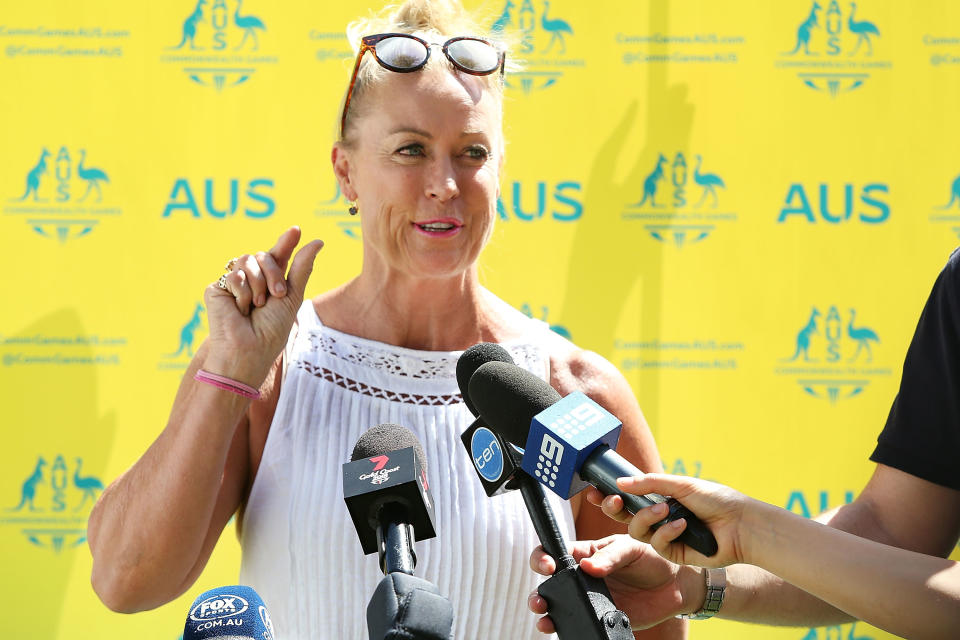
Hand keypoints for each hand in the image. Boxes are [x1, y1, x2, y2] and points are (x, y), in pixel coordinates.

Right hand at [203, 226, 322, 385]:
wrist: (249, 349)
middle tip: (277, 295)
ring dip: (259, 283)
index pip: (278, 256)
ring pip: (247, 259)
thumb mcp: (292, 297)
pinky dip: (242, 292)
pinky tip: (239, 308)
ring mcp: (233, 284)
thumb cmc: (271, 331)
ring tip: (257, 305)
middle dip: (274, 272)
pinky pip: (234, 274)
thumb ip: (301, 268)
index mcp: (270, 283)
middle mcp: (251, 280)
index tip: (296, 230)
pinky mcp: (216, 289)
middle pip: (264, 255)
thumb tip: (318, 241)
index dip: (286, 242)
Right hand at [527, 534, 702, 632]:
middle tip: (540, 599)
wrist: (675, 584)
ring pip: (558, 606)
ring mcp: (590, 598)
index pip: (555, 552)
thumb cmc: (651, 556)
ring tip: (544, 616)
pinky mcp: (601, 616)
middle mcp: (583, 576)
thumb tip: (587, 567)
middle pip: (550, 584)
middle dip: (538, 591)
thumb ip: (609, 556)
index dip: (543, 557)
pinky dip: (567, 627)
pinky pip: (579, 622)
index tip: (548, 565)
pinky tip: (562, 627)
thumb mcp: (630, 548)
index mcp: (586, 553)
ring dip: (545, 611)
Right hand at [591, 475, 748, 568]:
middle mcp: (658, 518)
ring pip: (637, 531)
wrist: (741, 525)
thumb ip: (650, 483)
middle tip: (613, 501)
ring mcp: (664, 536)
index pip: (627, 498)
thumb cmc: (716, 499)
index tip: (595, 490)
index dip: (610, 496)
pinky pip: (657, 544)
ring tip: (665, 509)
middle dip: (614, 509)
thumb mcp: (680, 484)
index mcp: (659, 499)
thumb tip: (620, 482)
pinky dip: (667, 532)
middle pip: (624, 517)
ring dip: (647, 518)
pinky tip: (683, 525)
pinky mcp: (673, 553)